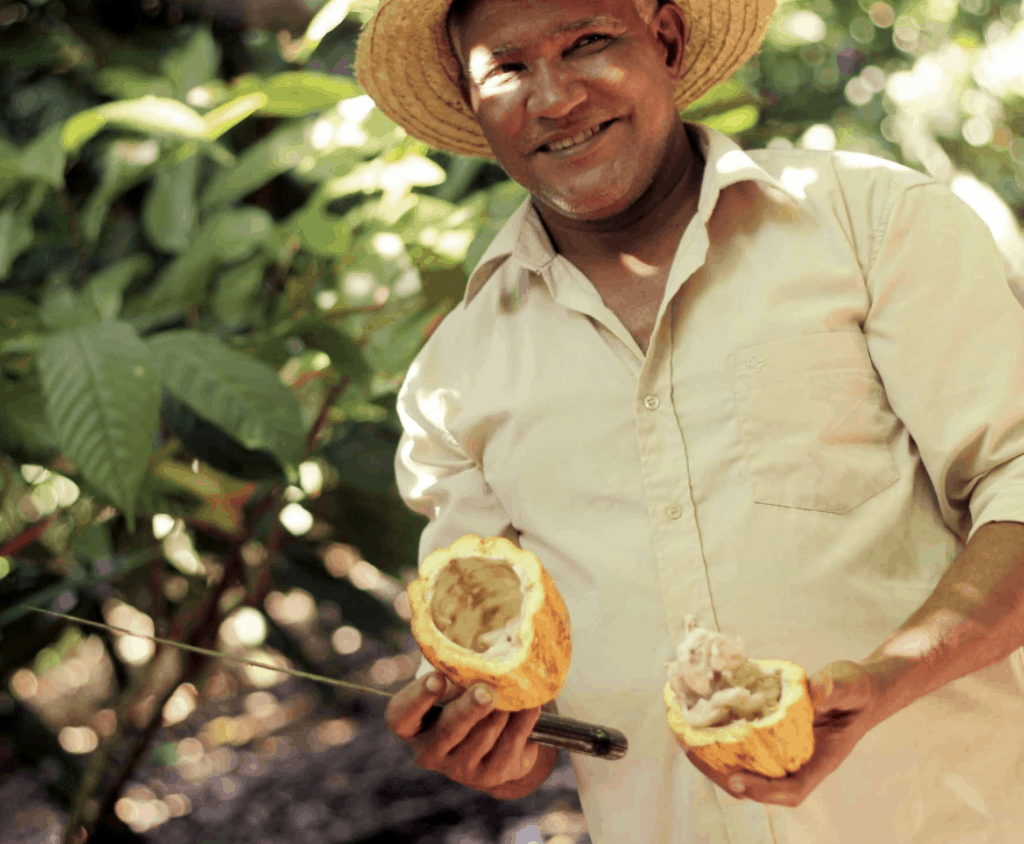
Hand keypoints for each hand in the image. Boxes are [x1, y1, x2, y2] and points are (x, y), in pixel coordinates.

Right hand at [385, 671, 543, 793]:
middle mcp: (430, 751)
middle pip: (450, 728)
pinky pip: (511, 742)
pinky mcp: (491, 775)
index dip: (419, 697)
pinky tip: (530, 704)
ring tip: (515, 688)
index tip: (438, 678)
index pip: (402, 715)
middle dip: (470, 708)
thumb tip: (476, 657)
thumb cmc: (462, 699)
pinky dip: (523, 720)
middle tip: (487, 692)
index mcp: (411, 725)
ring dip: (504, 709)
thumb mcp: (450, 684)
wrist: (491, 742)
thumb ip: (453, 672)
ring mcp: (460, 768)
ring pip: (486, 734)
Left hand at [683, 660, 880, 807]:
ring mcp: (785, 751)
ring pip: (749, 768)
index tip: (737, 779)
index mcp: (821, 760)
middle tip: (693, 753)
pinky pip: (746, 746)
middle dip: (725, 777)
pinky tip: (701, 725)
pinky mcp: (773, 736)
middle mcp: (800, 762)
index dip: (763, 790)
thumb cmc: (857, 691)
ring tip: (687, 741)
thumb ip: (835, 687)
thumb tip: (817, 689)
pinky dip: (723, 740)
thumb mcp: (849, 684)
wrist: (859, 690)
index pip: (792, 790)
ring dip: (717, 761)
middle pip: (761, 786)